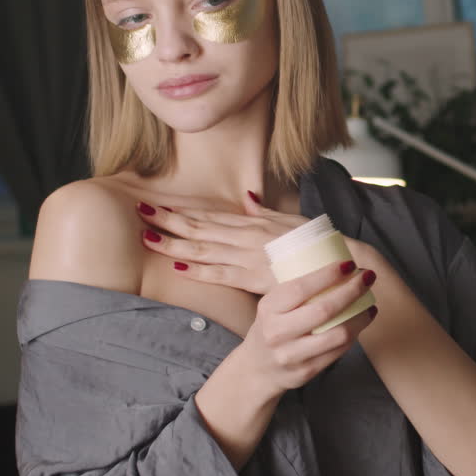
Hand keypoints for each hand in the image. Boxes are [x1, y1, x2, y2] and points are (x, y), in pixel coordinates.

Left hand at [136, 192, 306, 293]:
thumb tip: (247, 196)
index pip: (210, 215)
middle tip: (140, 211)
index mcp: (253, 223)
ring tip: (148, 238)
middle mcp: (246, 236)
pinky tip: (176, 268)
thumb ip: (264, 210)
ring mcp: (248, 256)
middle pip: (200, 228)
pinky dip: (198, 270)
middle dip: (168, 220)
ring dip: (174, 244)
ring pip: (204, 249)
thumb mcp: (289, 219)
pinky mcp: (254, 278)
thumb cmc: (314, 242)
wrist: (335, 262)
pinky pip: (220, 274)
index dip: (182, 211)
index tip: (158, 205)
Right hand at [237, 259, 377, 395]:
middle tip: (368, 277)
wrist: (257, 369)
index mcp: (269, 309)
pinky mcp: (306, 372)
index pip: (301, 288)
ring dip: (360, 316)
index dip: (328, 275)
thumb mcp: (273, 305)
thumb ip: (296, 289)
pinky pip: (338, 351)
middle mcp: (277, 333)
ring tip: (370, 303)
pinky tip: (362, 321)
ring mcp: (291, 355)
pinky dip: (355, 333)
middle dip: (352, 290)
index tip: (350, 264)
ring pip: (337, 334)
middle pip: (324, 310)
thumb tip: (336, 262)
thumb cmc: (272, 327)